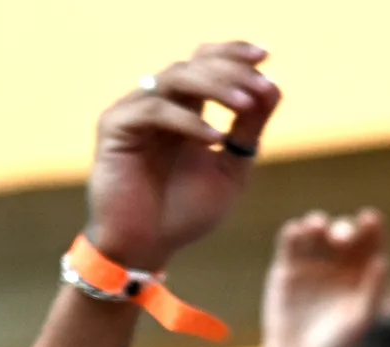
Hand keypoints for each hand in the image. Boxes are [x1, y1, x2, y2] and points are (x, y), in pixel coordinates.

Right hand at [83, 43, 280, 269]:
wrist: (147, 248)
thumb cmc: (185, 213)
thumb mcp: (231, 169)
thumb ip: (249, 130)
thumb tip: (274, 86)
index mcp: (184, 108)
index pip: (206, 63)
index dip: (234, 54)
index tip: (266, 56)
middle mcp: (158, 103)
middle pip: (194, 64)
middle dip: (231, 71)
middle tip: (260, 84)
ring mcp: (134, 111)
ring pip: (175, 78)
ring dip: (214, 87)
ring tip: (244, 104)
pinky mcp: (115, 127)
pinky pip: (154, 110)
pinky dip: (187, 122)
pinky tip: (214, 138)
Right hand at [258, 210, 388, 346]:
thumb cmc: (337, 346)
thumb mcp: (359, 320)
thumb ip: (373, 291)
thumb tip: (383, 261)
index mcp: (362, 272)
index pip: (370, 243)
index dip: (372, 228)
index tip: (371, 219)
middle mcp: (338, 263)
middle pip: (342, 233)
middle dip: (343, 229)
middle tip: (342, 237)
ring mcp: (312, 263)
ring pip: (315, 232)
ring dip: (317, 223)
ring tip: (317, 227)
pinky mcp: (286, 268)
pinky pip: (289, 243)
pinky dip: (293, 233)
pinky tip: (296, 231)